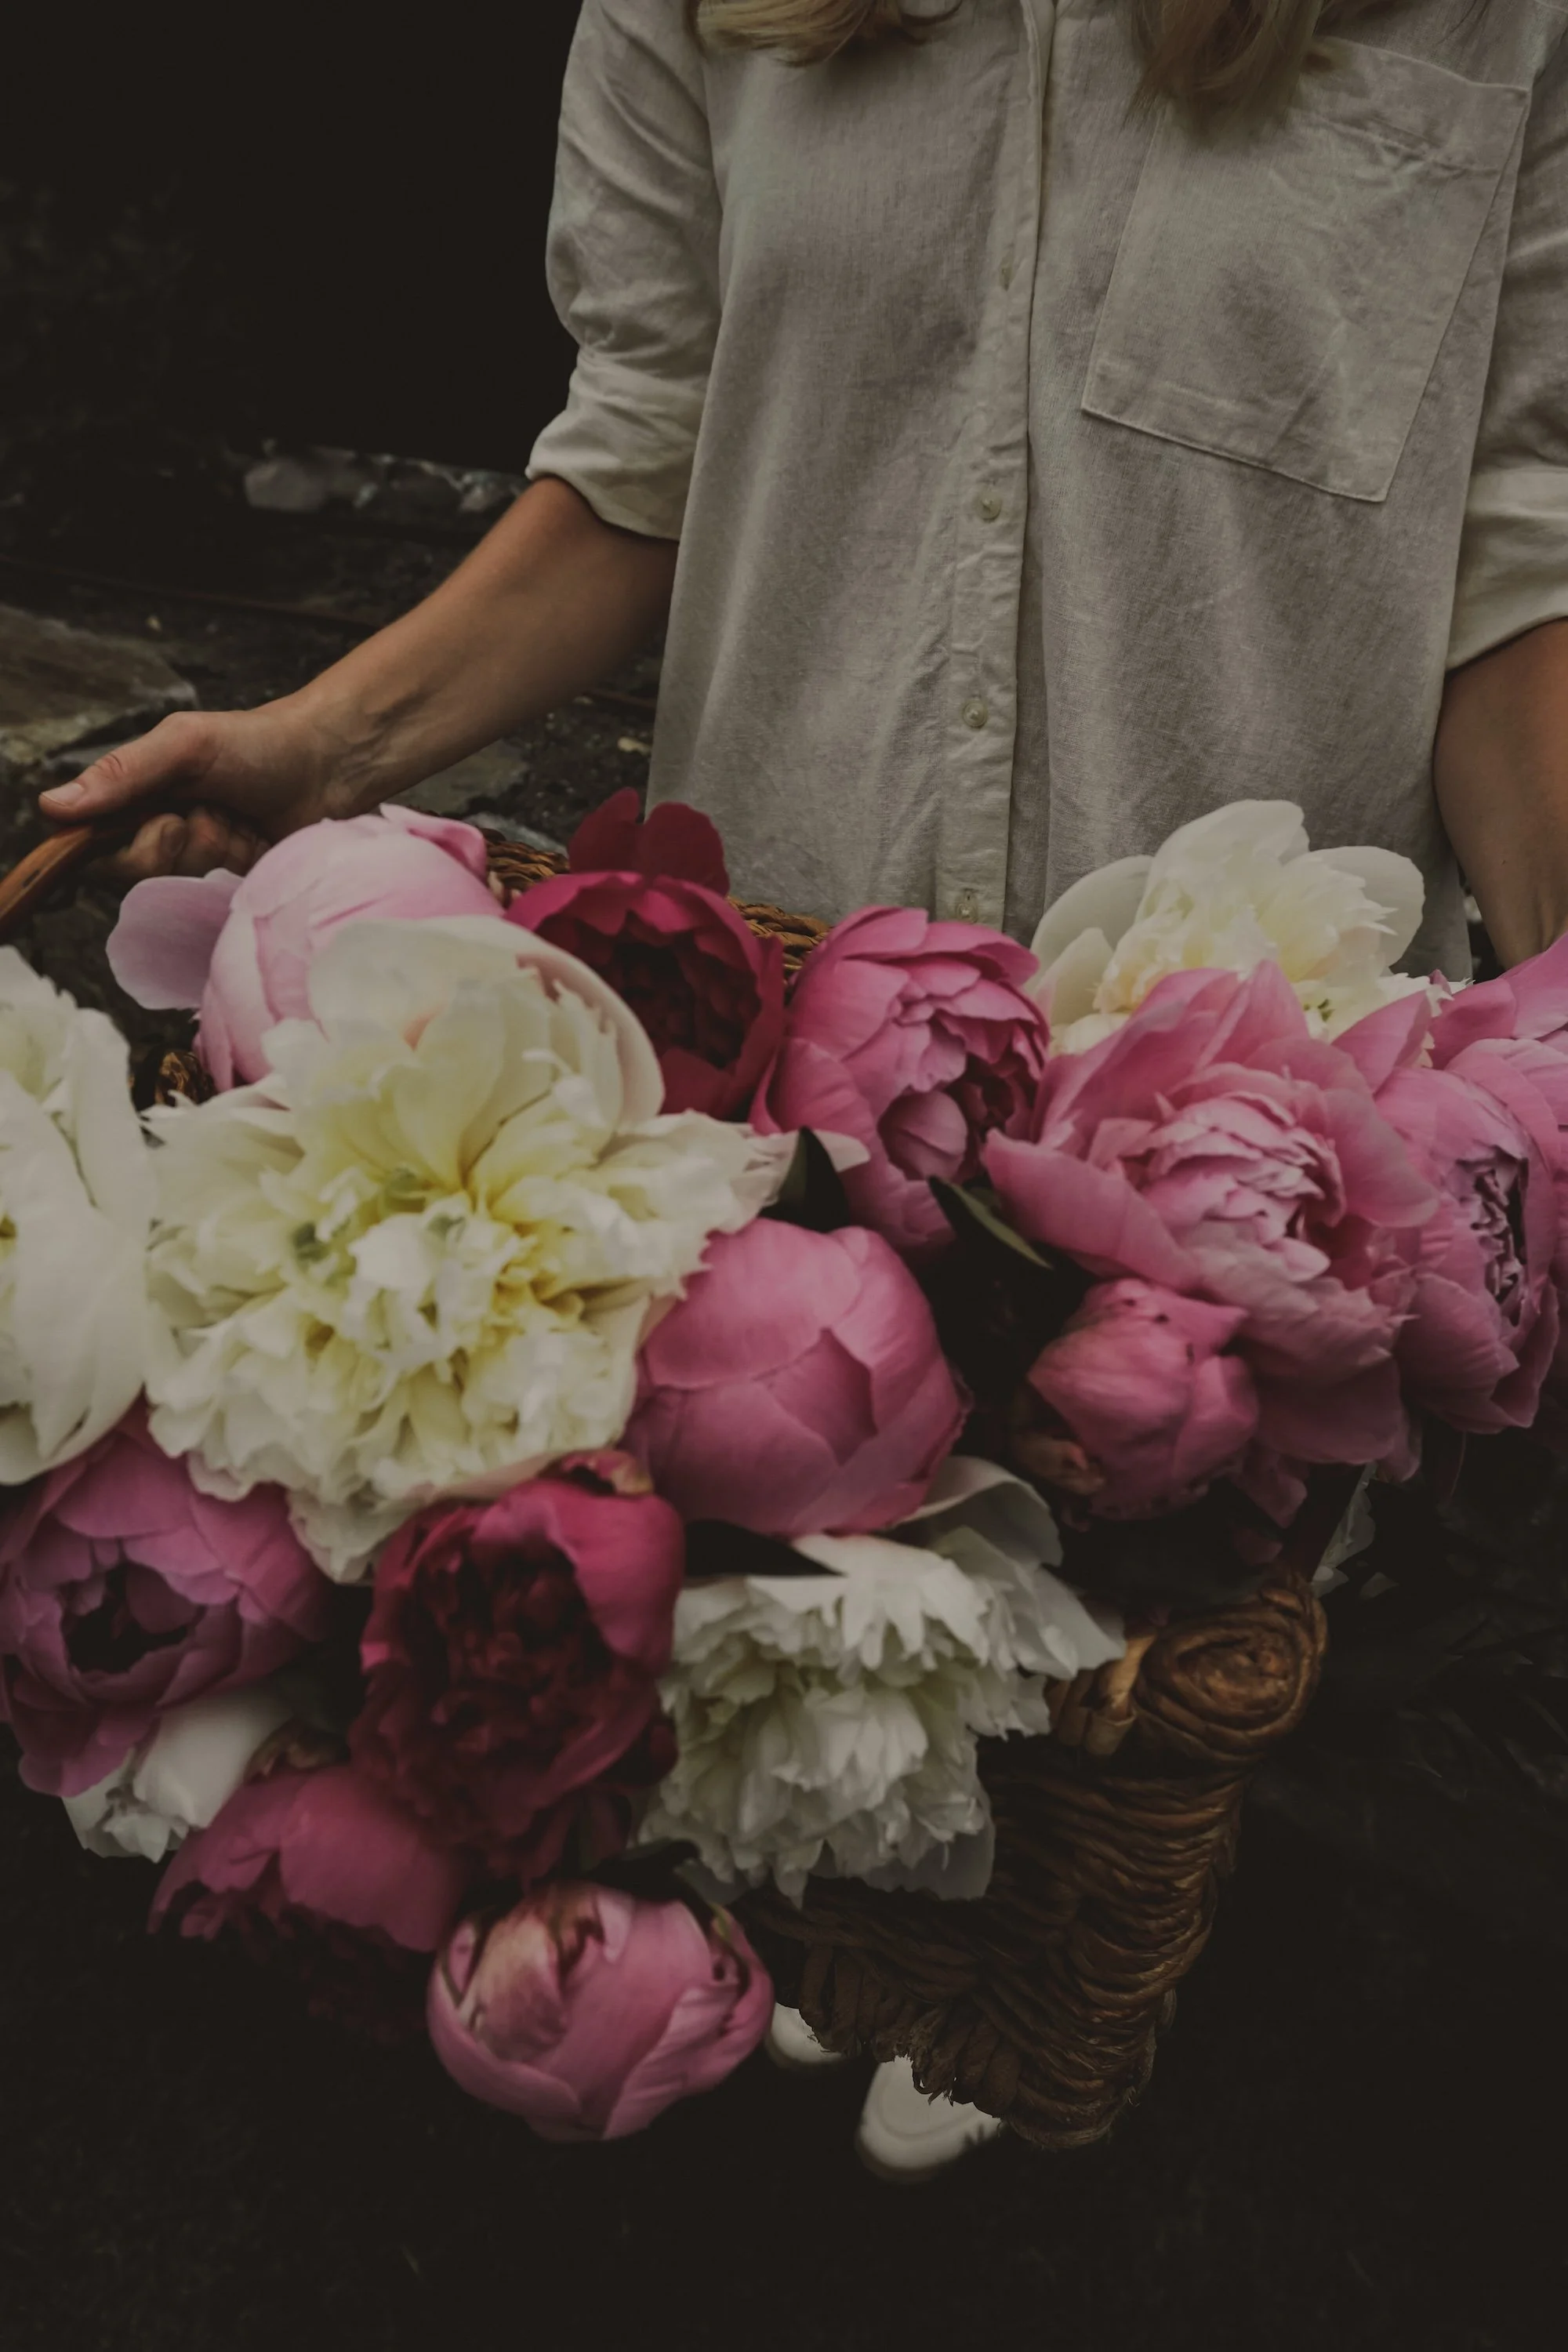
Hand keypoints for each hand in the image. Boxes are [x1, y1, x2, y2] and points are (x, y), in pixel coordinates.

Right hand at [36, 701, 349, 882]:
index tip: (164, 820)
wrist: (334, 765)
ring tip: (241, 823)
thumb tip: (51, 807)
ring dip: (213, 853)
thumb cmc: (259, 744)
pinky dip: (238, 873)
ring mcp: (200, 862)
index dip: (123, 841)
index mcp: (137, 798)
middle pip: (136, 871)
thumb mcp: (185, 746)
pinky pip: (217, 900)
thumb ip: (122, 774)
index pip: (93, 844)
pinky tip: (258, 847)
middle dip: (175, 843)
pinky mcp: (235, 885)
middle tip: (211, 812)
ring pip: (179, 885)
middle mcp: (161, 832)